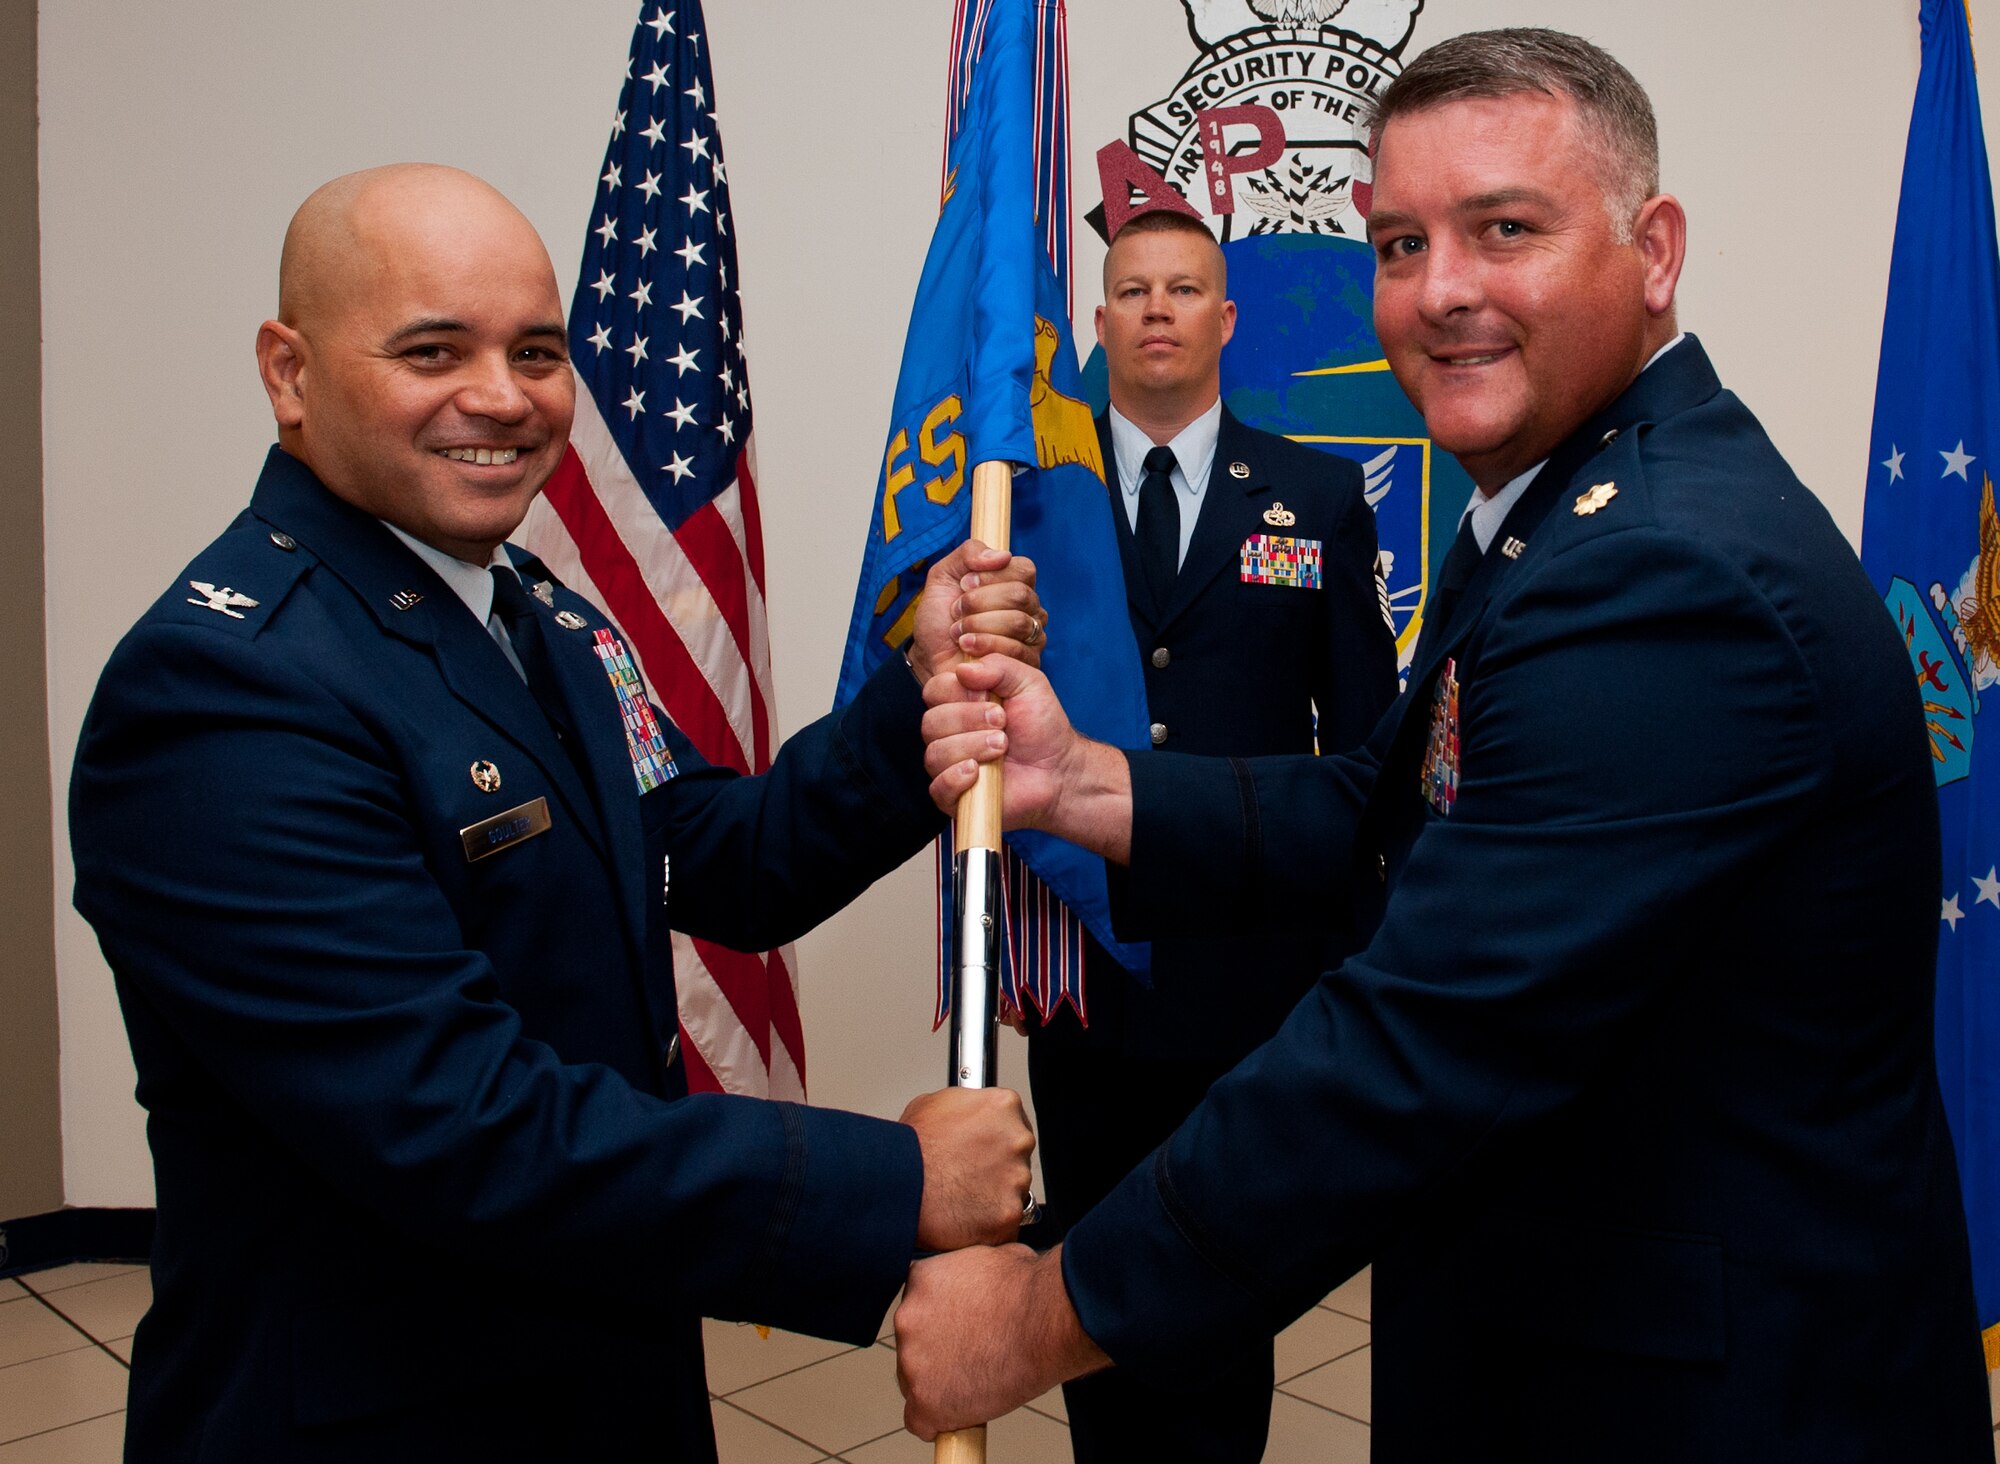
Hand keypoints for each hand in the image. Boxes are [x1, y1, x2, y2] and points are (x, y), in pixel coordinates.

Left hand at [895, 1243, 1108, 1438]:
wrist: (1046, 1322)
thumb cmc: (1031, 1288)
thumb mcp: (990, 1258)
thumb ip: (968, 1272)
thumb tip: (979, 1283)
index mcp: (921, 1280)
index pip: (918, 1306)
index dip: (942, 1322)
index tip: (962, 1332)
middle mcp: (906, 1319)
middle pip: (913, 1345)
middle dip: (938, 1353)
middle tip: (974, 1357)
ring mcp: (912, 1362)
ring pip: (916, 1383)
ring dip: (940, 1385)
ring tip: (980, 1381)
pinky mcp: (925, 1402)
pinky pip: (920, 1422)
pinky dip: (941, 1421)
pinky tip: (964, 1413)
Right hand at [898, 1087, 1035, 1249]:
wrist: (897, 1184)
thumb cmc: (910, 1148)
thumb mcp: (933, 1104)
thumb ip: (966, 1105)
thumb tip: (971, 1113)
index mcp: (1003, 1106)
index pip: (1014, 1122)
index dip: (995, 1138)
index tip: (984, 1148)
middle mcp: (1018, 1139)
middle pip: (1018, 1156)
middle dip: (997, 1167)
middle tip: (968, 1174)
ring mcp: (1017, 1178)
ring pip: (1014, 1190)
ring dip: (994, 1195)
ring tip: (961, 1195)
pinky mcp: (1010, 1213)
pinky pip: (1007, 1221)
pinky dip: (989, 1223)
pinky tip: (965, 1215)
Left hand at [909, 540, 1045, 683]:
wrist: (929, 657)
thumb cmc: (938, 619)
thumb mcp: (943, 576)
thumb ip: (968, 553)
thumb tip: (1003, 555)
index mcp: (1015, 583)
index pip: (1024, 569)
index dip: (991, 576)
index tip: (963, 585)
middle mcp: (1030, 608)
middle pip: (1020, 595)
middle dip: (979, 603)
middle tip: (956, 612)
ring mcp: (1032, 636)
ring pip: (1018, 622)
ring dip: (978, 625)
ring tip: (958, 632)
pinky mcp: (1027, 663)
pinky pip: (1015, 650)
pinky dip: (984, 645)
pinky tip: (967, 647)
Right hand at [920, 654, 1135, 861]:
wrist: (1059, 768)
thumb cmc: (1042, 725)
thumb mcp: (1029, 683)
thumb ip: (999, 666)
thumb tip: (962, 670)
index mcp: (959, 703)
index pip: (934, 690)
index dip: (957, 692)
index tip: (994, 700)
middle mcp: (948, 733)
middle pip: (931, 722)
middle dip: (968, 719)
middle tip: (1003, 723)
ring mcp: (949, 765)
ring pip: (935, 753)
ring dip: (971, 746)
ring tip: (1002, 747)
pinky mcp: (954, 796)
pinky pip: (937, 788)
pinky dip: (955, 778)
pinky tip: (977, 772)